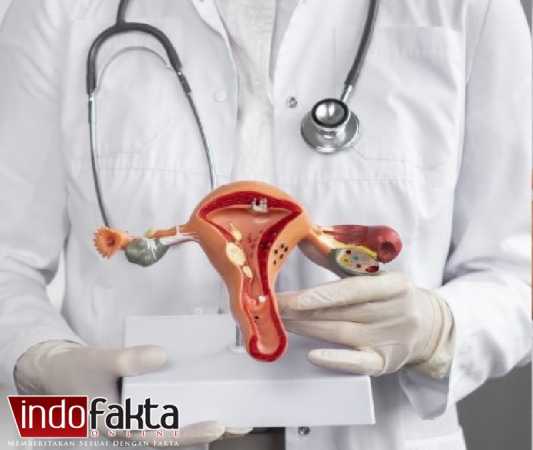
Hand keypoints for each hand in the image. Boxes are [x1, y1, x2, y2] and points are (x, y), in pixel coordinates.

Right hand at [14, 341, 249, 447]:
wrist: (55, 372)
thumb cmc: (75, 370)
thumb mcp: (98, 361)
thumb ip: (128, 360)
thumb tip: (163, 357)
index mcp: (118, 427)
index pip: (160, 436)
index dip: (190, 433)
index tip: (218, 426)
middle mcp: (131, 429)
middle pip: (175, 434)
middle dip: (208, 430)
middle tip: (242, 423)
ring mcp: (137, 420)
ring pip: (175, 426)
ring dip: (203, 420)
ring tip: (235, 414)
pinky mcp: (141, 409)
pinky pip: (168, 412)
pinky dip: (189, 407)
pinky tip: (207, 398)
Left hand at [277, 272, 453, 377]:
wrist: (428, 326)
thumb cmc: (392, 296)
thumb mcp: (375, 275)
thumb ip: (339, 261)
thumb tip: (305, 241)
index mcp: (395, 284)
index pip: (354, 290)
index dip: (322, 295)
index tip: (293, 298)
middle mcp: (396, 312)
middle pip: (341, 313)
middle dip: (302, 310)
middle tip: (272, 308)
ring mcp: (392, 340)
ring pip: (341, 334)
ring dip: (307, 328)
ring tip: (280, 322)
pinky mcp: (386, 362)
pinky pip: (358, 363)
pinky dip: (334, 360)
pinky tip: (312, 355)